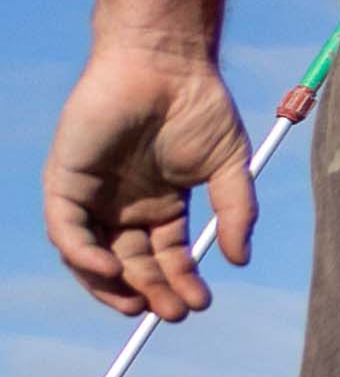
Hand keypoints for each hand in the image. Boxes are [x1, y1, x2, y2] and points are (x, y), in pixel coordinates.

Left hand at [44, 40, 255, 319]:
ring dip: (111, 285)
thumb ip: (236, 212)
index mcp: (160, 203)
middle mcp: (123, 204)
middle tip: (171, 313)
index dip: (180, 281)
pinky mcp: (65, 181)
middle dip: (150, 291)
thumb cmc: (198, 105)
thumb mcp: (228, 167)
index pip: (165, 255)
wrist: (163, 63)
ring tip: (138, 303)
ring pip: (92, 256)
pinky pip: (67, 230)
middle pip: (130, 262)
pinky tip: (112, 270)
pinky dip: (84, 256)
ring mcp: (92, 194)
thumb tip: (239, 260)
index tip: (198, 304)